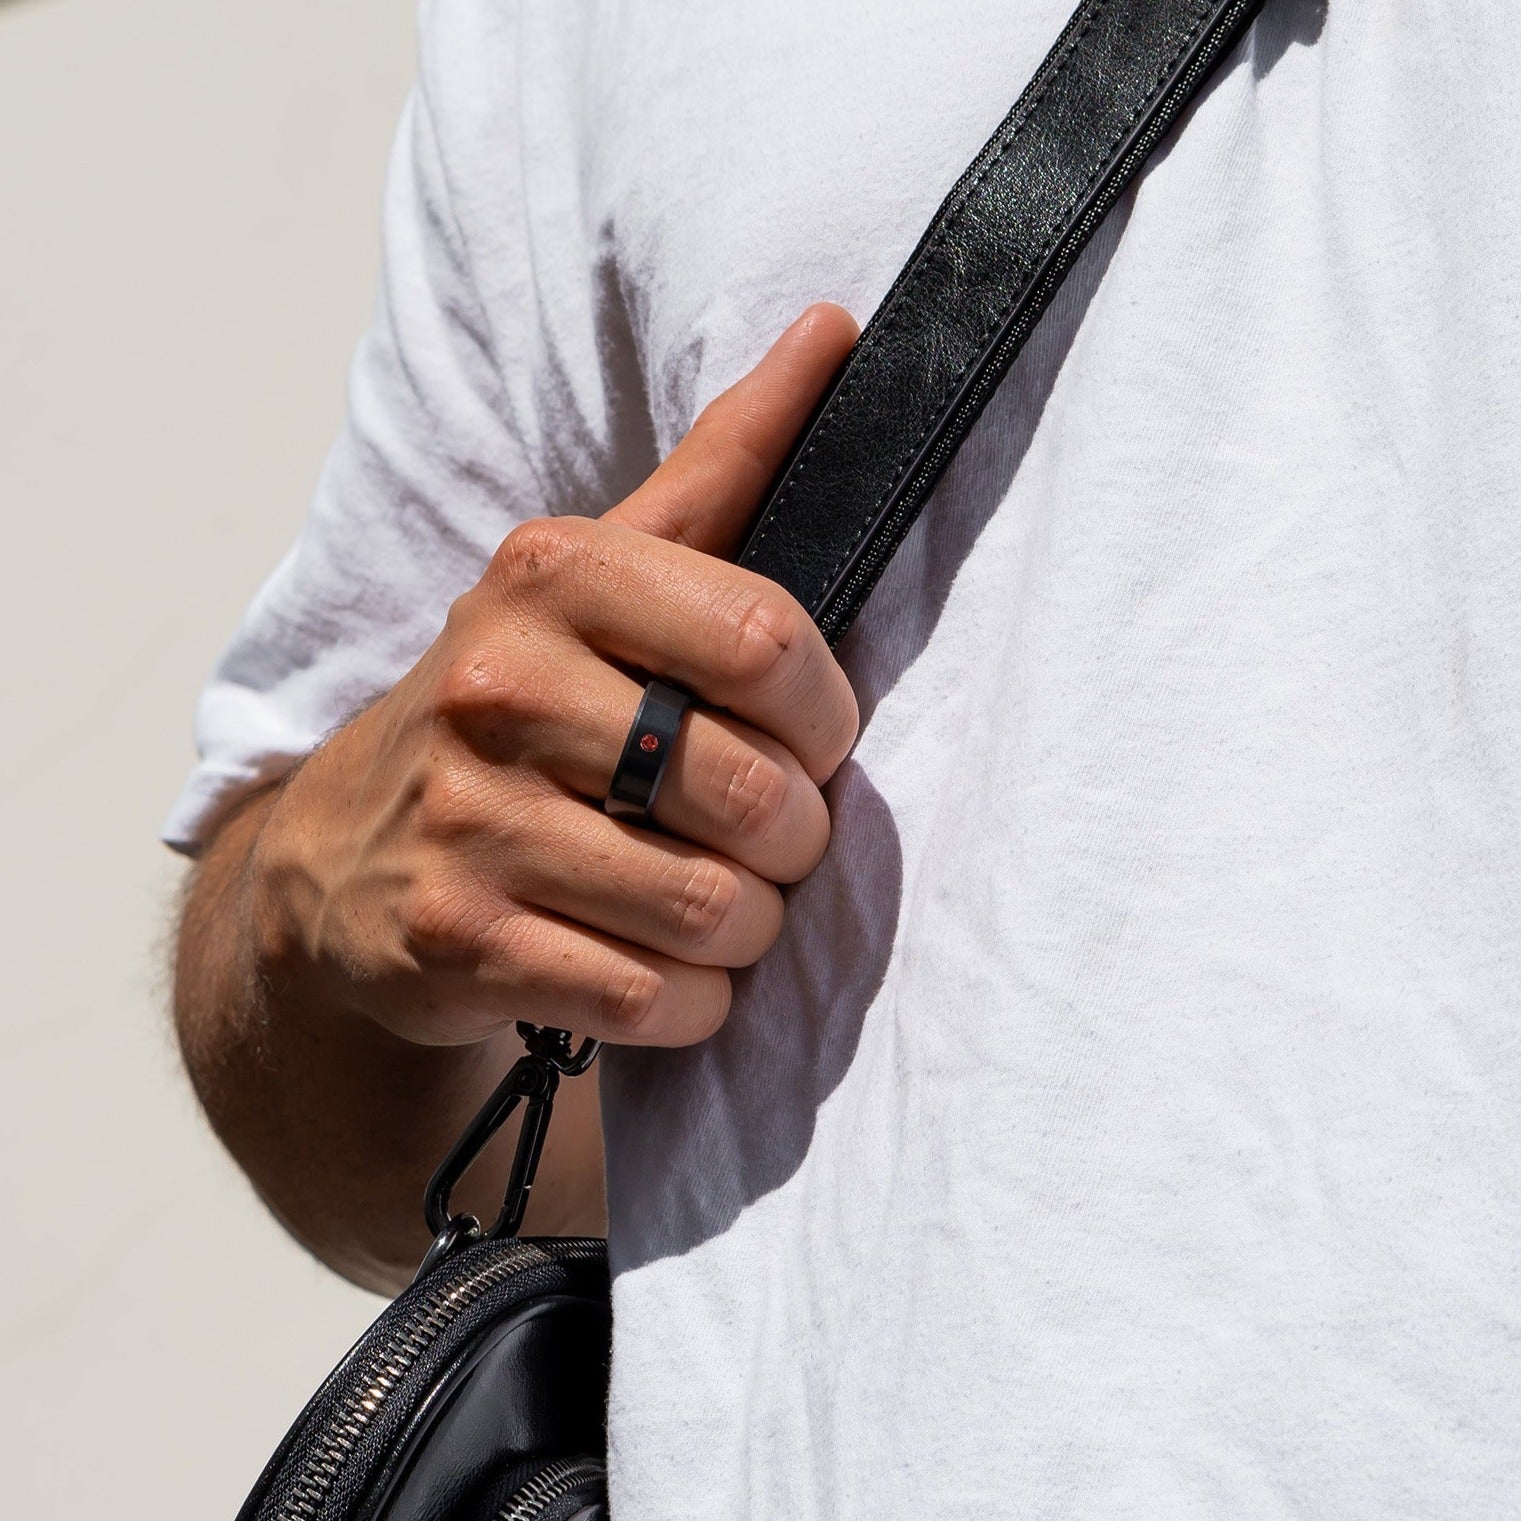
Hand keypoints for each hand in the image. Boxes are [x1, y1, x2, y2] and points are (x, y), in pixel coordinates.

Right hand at [250, 304, 861, 1050]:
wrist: (345, 859)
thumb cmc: (517, 705)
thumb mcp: (600, 573)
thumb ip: (724, 465)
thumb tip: (838, 328)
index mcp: (549, 575)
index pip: (768, 643)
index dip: (827, 715)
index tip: (815, 739)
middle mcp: (495, 687)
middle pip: (755, 796)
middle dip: (795, 838)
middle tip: (769, 839)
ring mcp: (466, 821)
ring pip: (713, 911)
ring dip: (748, 927)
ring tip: (717, 904)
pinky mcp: (453, 943)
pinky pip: (650, 999)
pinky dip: (690, 1002)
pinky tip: (665, 970)